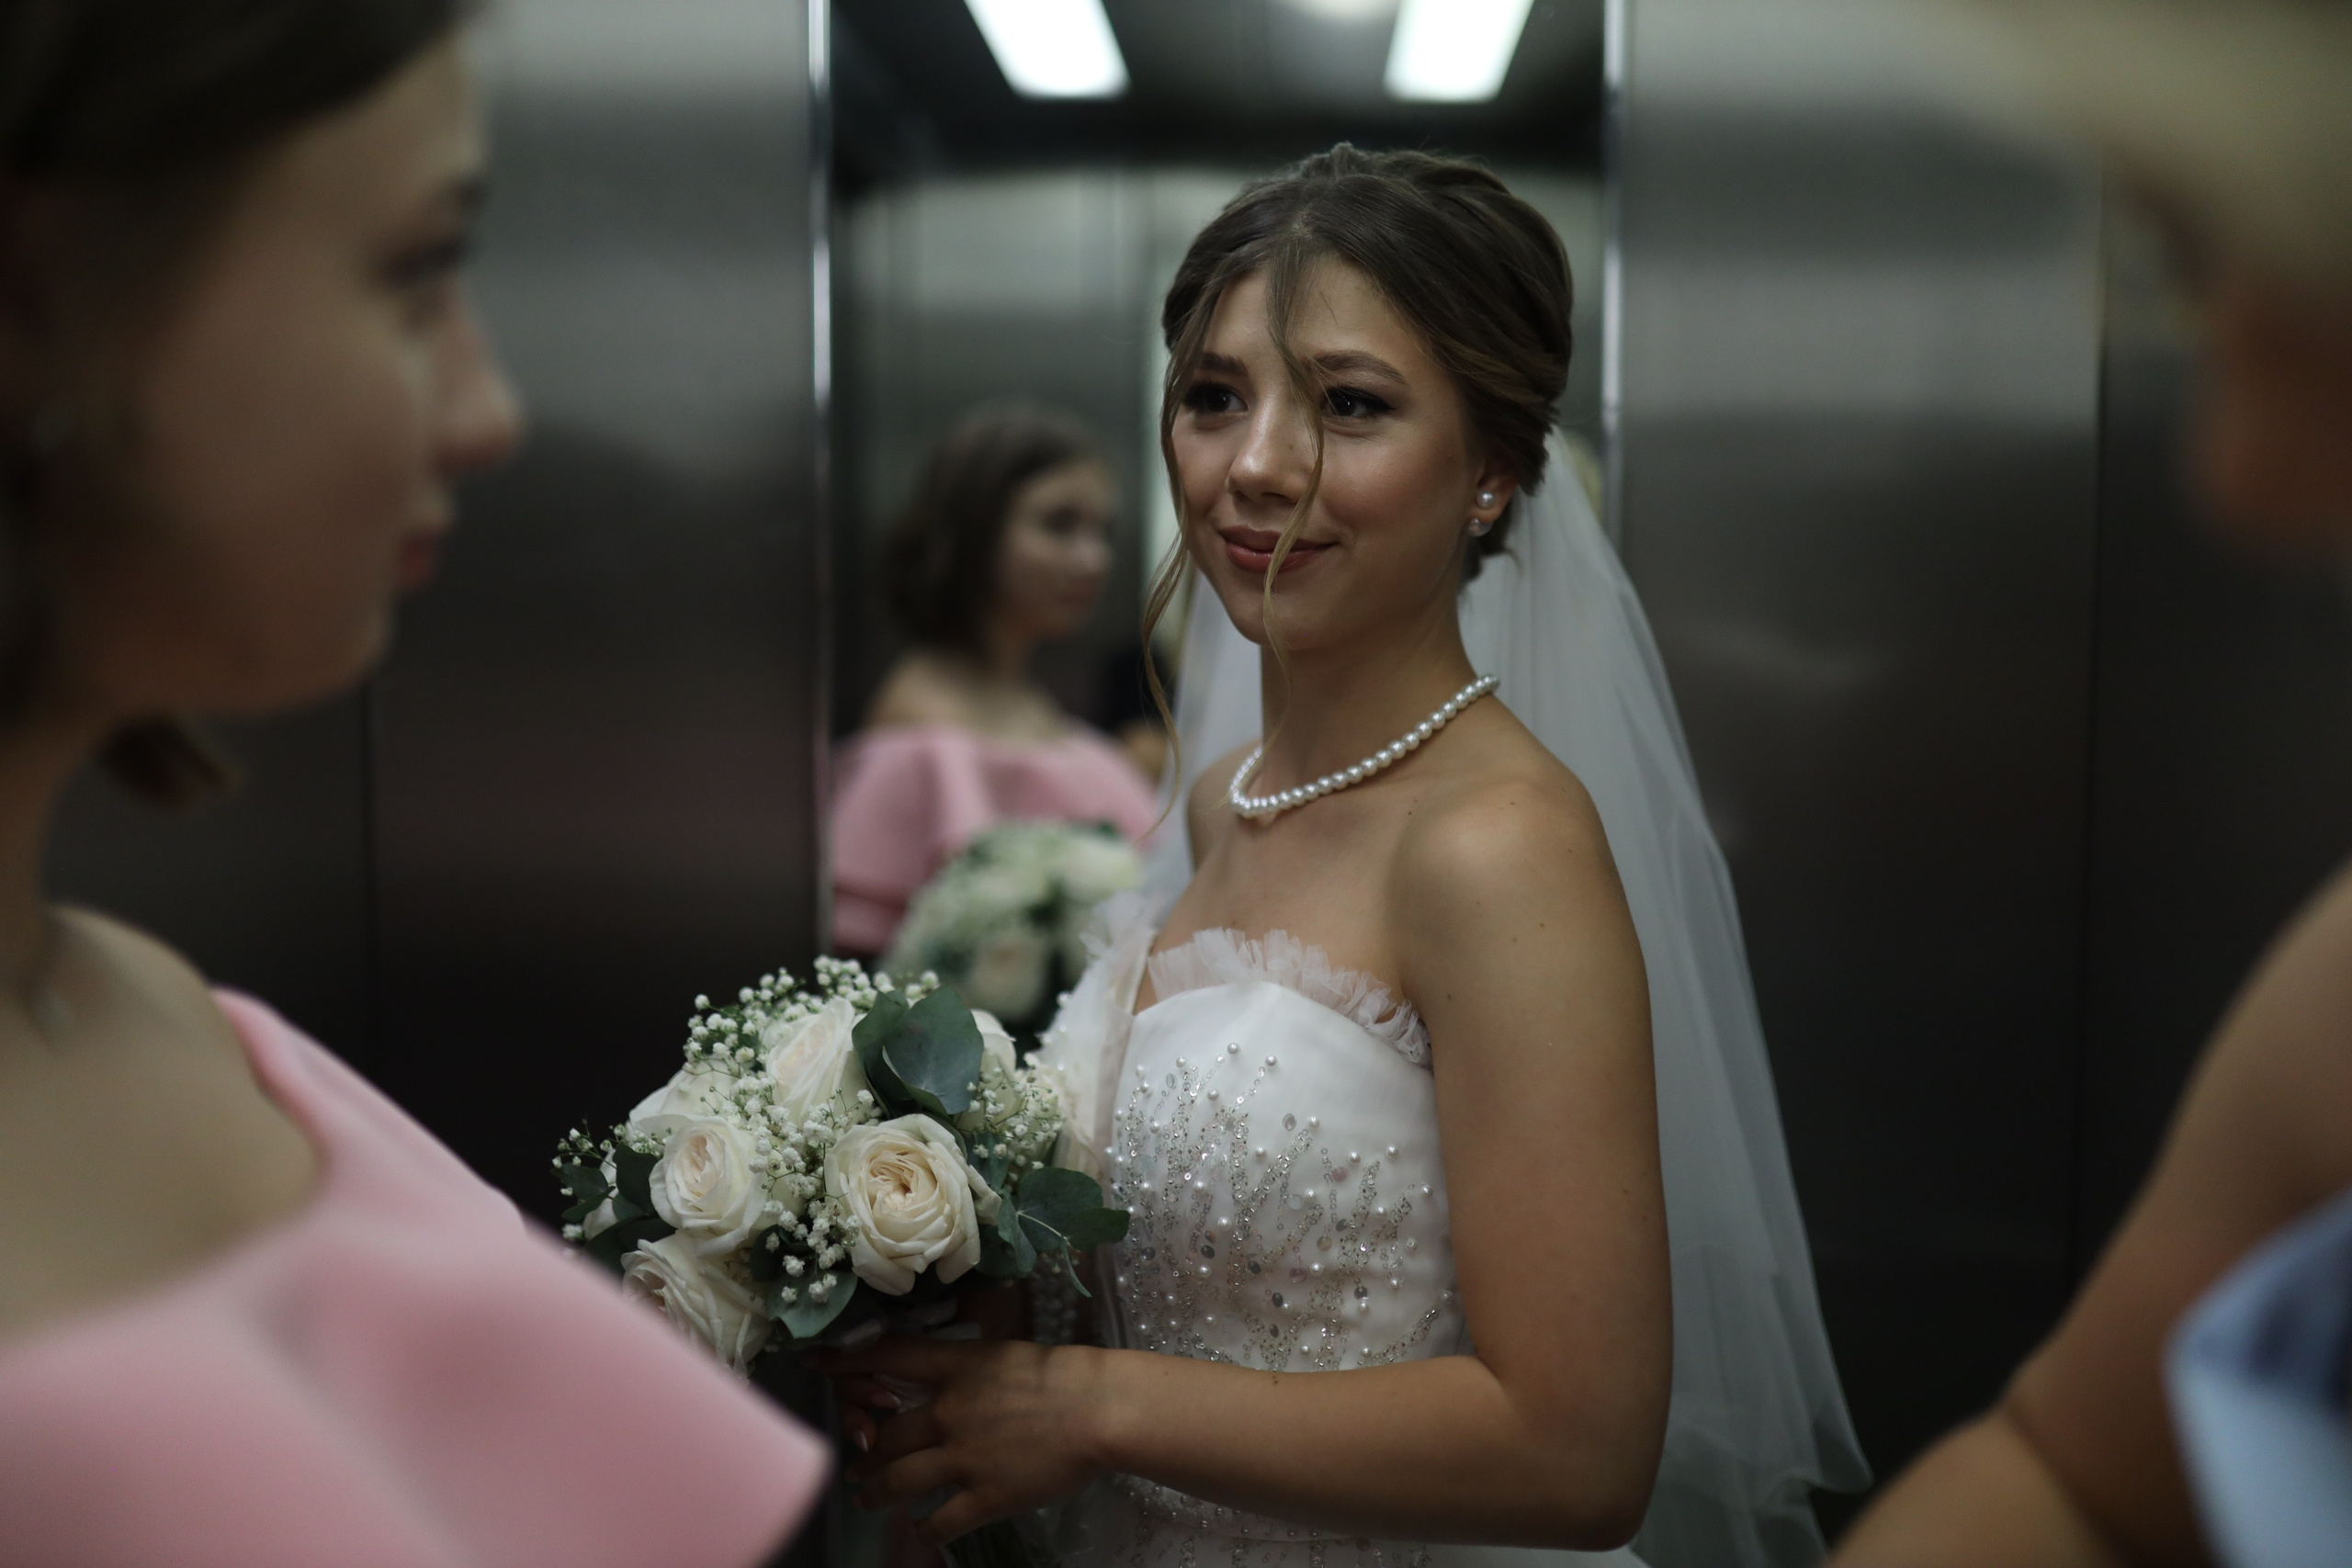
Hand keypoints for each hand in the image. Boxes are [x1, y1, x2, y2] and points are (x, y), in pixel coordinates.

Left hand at [821, 1336, 1109, 1543]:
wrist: (1099, 1409)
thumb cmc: (1062, 1374)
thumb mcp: (1004, 1354)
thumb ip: (967, 1368)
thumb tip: (947, 1379)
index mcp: (956, 1368)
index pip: (887, 1355)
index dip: (847, 1360)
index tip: (818, 1362)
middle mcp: (949, 1412)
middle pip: (885, 1434)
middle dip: (865, 1452)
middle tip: (858, 1462)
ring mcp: (964, 1457)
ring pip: (898, 1480)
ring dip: (876, 1491)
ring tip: (867, 1497)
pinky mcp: (985, 1496)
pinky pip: (940, 1521)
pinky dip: (925, 1530)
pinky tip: (921, 1531)